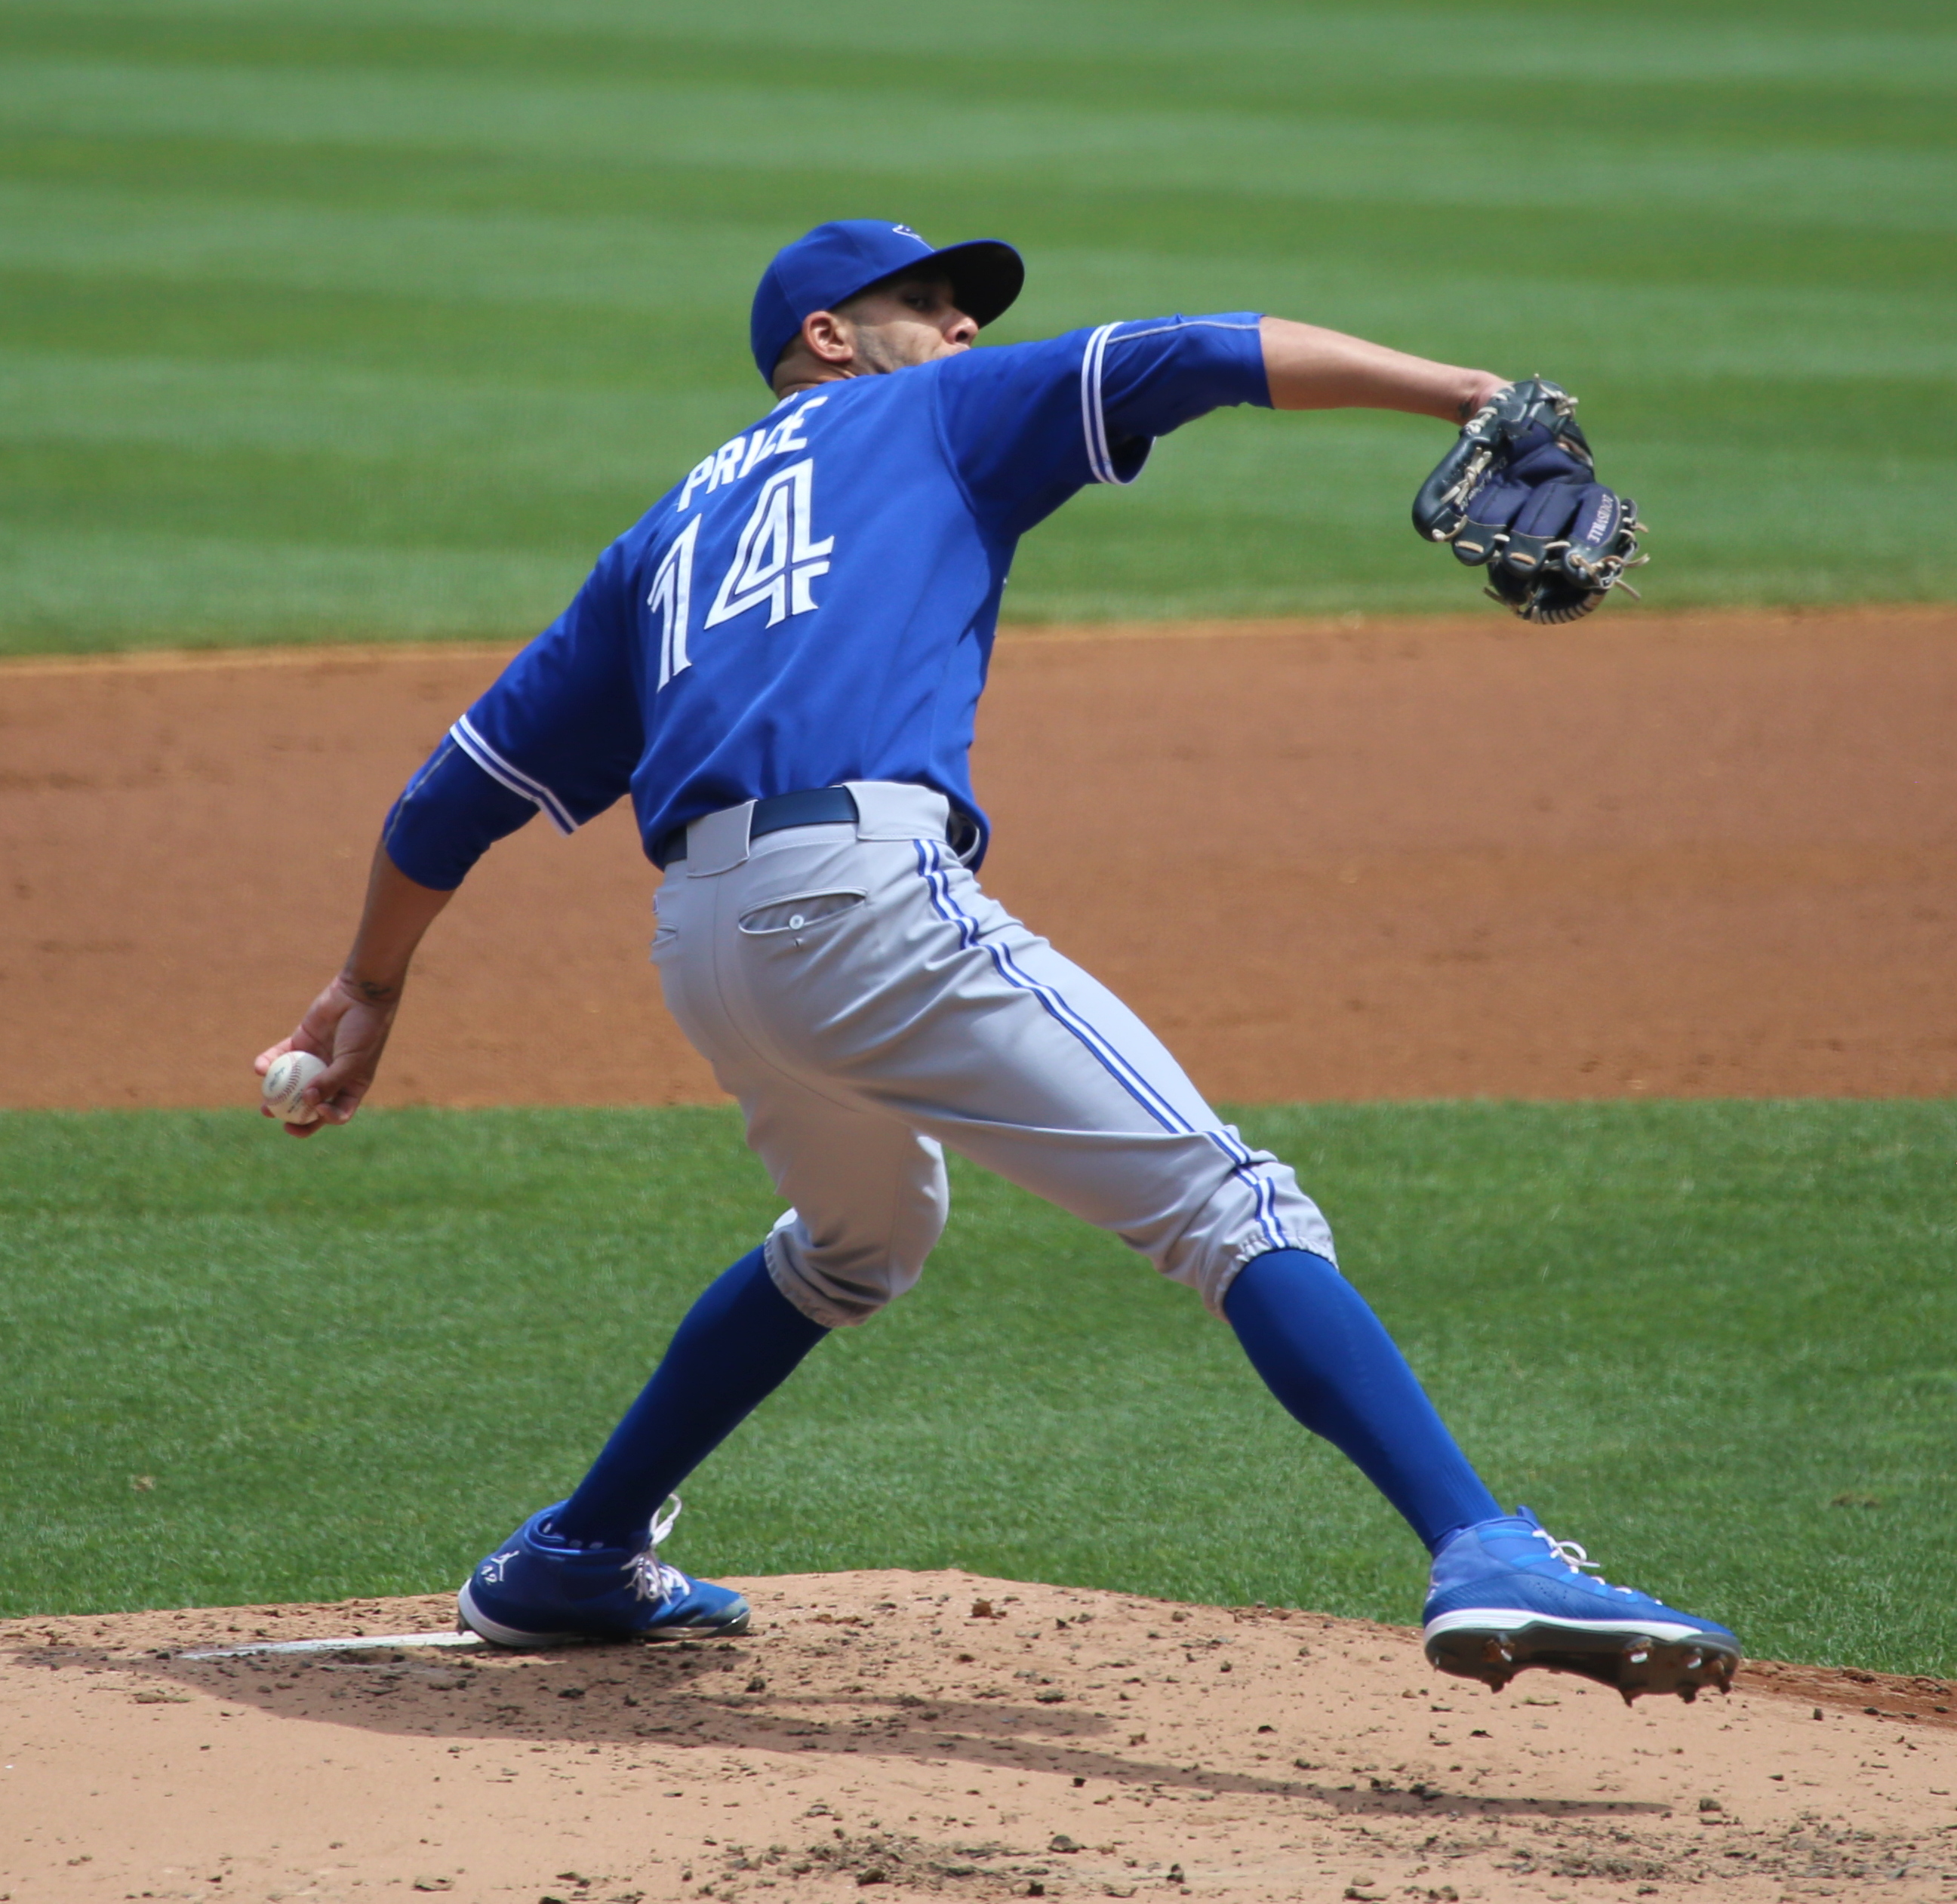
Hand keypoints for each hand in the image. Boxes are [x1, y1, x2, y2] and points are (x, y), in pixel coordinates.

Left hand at [253, 973, 400, 1138]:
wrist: (360, 995)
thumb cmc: (364, 1031)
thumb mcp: (352, 1060)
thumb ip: (331, 1082)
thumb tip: (307, 1102)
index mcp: (351, 1085)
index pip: (338, 1111)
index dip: (326, 1118)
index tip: (317, 1112)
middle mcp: (331, 1076)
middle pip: (310, 1103)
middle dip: (293, 1115)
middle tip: (278, 1118)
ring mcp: (314, 1061)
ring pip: (291, 1083)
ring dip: (276, 1095)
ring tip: (264, 1105)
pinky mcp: (300, 1043)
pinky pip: (280, 1057)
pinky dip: (268, 1063)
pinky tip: (259, 1068)